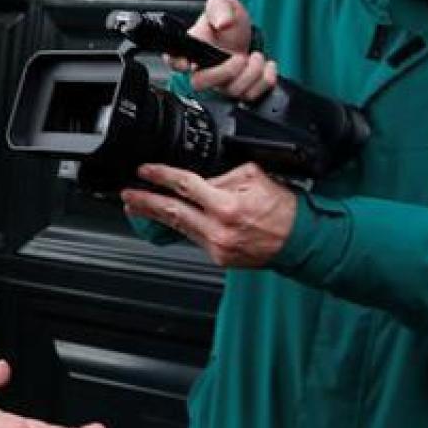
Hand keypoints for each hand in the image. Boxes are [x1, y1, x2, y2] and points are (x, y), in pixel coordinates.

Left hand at [122, 162, 296, 267]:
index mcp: (228, 205)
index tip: (145, 170)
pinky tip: (168, 219)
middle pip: (172, 211)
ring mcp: (217, 246)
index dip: (162, 176)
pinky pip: (194, 238)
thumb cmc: (282, 209)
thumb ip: (224, 176)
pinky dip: (180, 226)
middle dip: (145, 201)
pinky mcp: (219, 257)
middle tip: (127, 194)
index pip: (185, 186)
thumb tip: (201, 179)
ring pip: (178, 227)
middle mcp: (219, 228)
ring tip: (137, 206)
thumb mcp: (256, 177)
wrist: (300, 240)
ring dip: (155, 215)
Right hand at [172, 0, 276, 101]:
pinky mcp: (238, 91)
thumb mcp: (223, 3)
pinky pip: (250, 96)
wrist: (247, 32)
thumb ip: (220, 7)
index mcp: (192, 48)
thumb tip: (222, 23)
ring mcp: (220, 84)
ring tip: (257, 56)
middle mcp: (202, 70)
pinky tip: (266, 66)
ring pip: (230, 92)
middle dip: (226, 72)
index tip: (186, 63)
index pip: (173, 59)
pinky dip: (264, 81)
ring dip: (251, 73)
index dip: (176, 63)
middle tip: (240, 57)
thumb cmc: (228, 20)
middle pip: (201, 84)